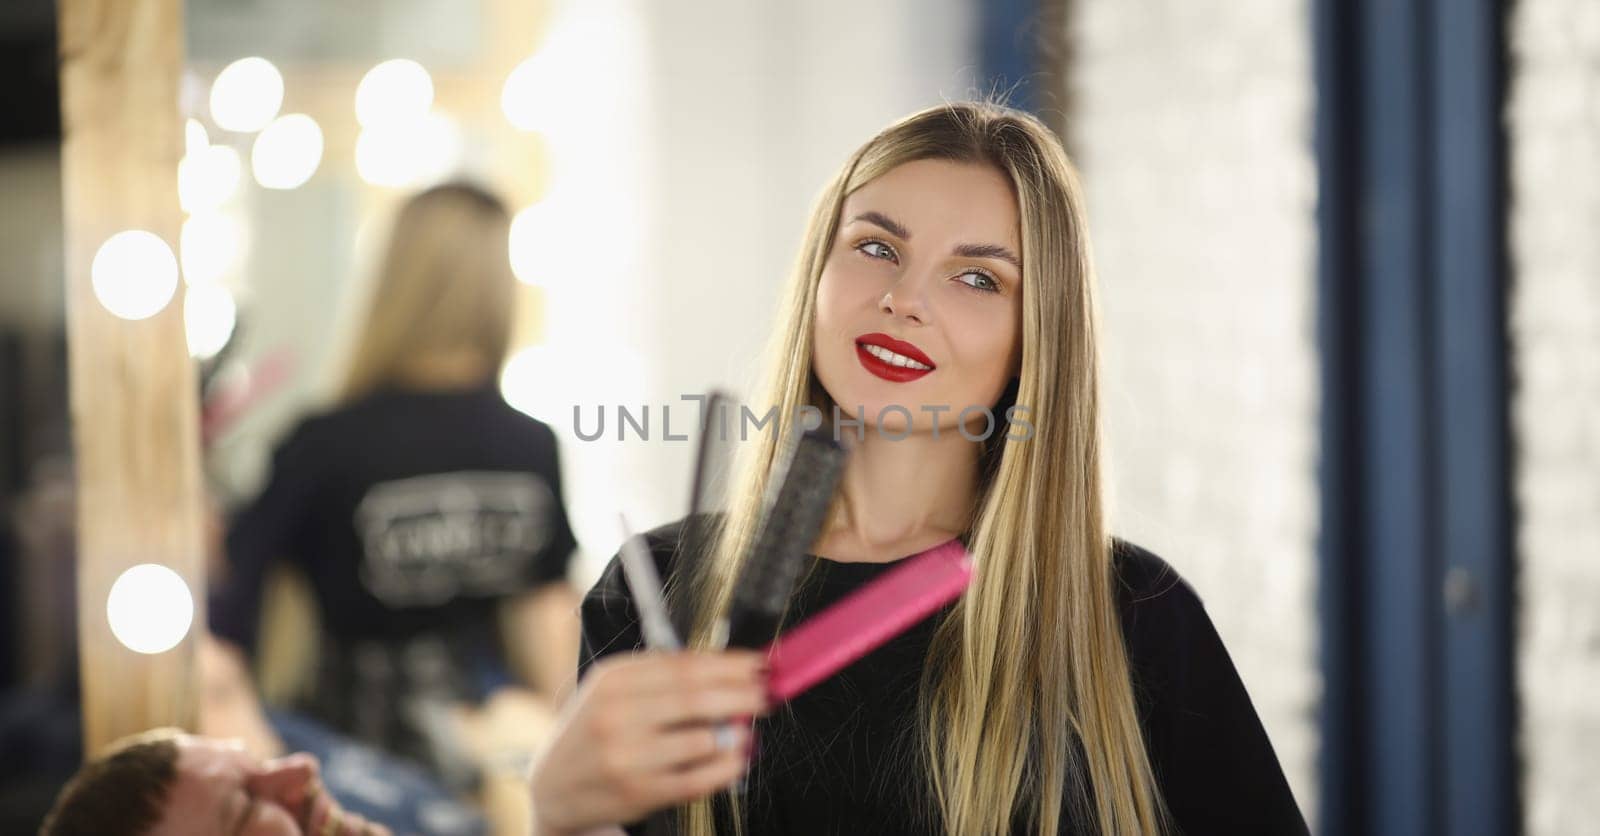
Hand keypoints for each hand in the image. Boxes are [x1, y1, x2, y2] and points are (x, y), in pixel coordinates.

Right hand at [528, 650, 768, 833]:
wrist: (551, 787)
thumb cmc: (593, 732)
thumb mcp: (612, 691)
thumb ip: (662, 677)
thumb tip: (727, 672)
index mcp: (612, 680)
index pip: (684, 665)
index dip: (730, 664)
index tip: (759, 664)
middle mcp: (615, 715)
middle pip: (697, 697)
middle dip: (742, 693)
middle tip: (767, 693)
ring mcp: (626, 756)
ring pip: (702, 738)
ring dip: (737, 731)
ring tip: (748, 726)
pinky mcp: (638, 792)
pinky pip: (698, 778)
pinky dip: (727, 766)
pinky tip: (737, 757)